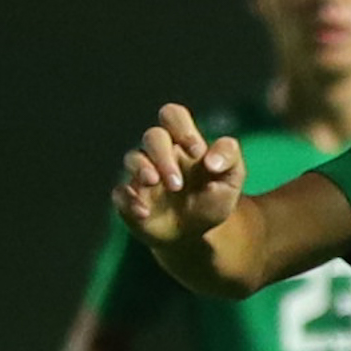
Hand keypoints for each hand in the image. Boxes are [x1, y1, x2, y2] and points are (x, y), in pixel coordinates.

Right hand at [112, 104, 246, 244]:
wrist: (194, 235)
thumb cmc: (212, 200)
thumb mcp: (232, 180)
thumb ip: (229, 158)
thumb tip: (211, 160)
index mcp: (183, 143)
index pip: (174, 116)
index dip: (181, 128)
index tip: (197, 152)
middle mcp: (160, 154)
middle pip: (153, 136)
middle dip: (163, 156)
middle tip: (178, 185)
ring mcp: (141, 175)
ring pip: (132, 158)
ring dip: (143, 169)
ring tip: (155, 184)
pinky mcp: (129, 198)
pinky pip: (119, 192)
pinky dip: (129, 200)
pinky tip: (144, 213)